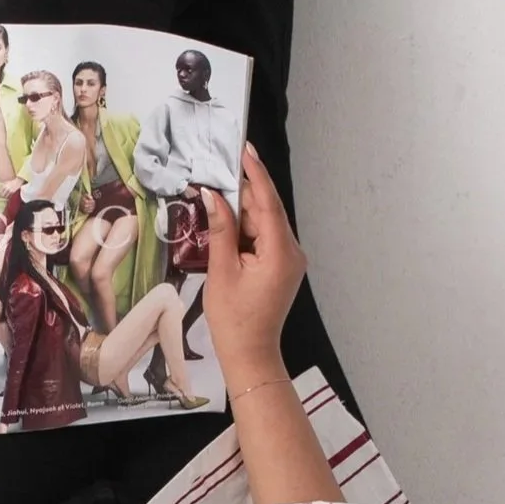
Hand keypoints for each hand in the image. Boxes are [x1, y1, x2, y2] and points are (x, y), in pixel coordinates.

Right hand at [201, 145, 304, 382]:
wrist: (250, 354)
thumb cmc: (234, 320)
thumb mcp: (222, 270)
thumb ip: (220, 229)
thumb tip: (212, 195)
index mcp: (281, 252)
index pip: (267, 202)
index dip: (255, 174)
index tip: (245, 149)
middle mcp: (292, 252)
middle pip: (267, 210)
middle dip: (243, 190)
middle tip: (219, 168)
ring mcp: (289, 260)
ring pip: (264, 223)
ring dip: (242, 210)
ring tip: (217, 191)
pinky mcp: (282, 266)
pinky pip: (264, 237)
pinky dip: (246, 228)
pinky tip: (227, 220)